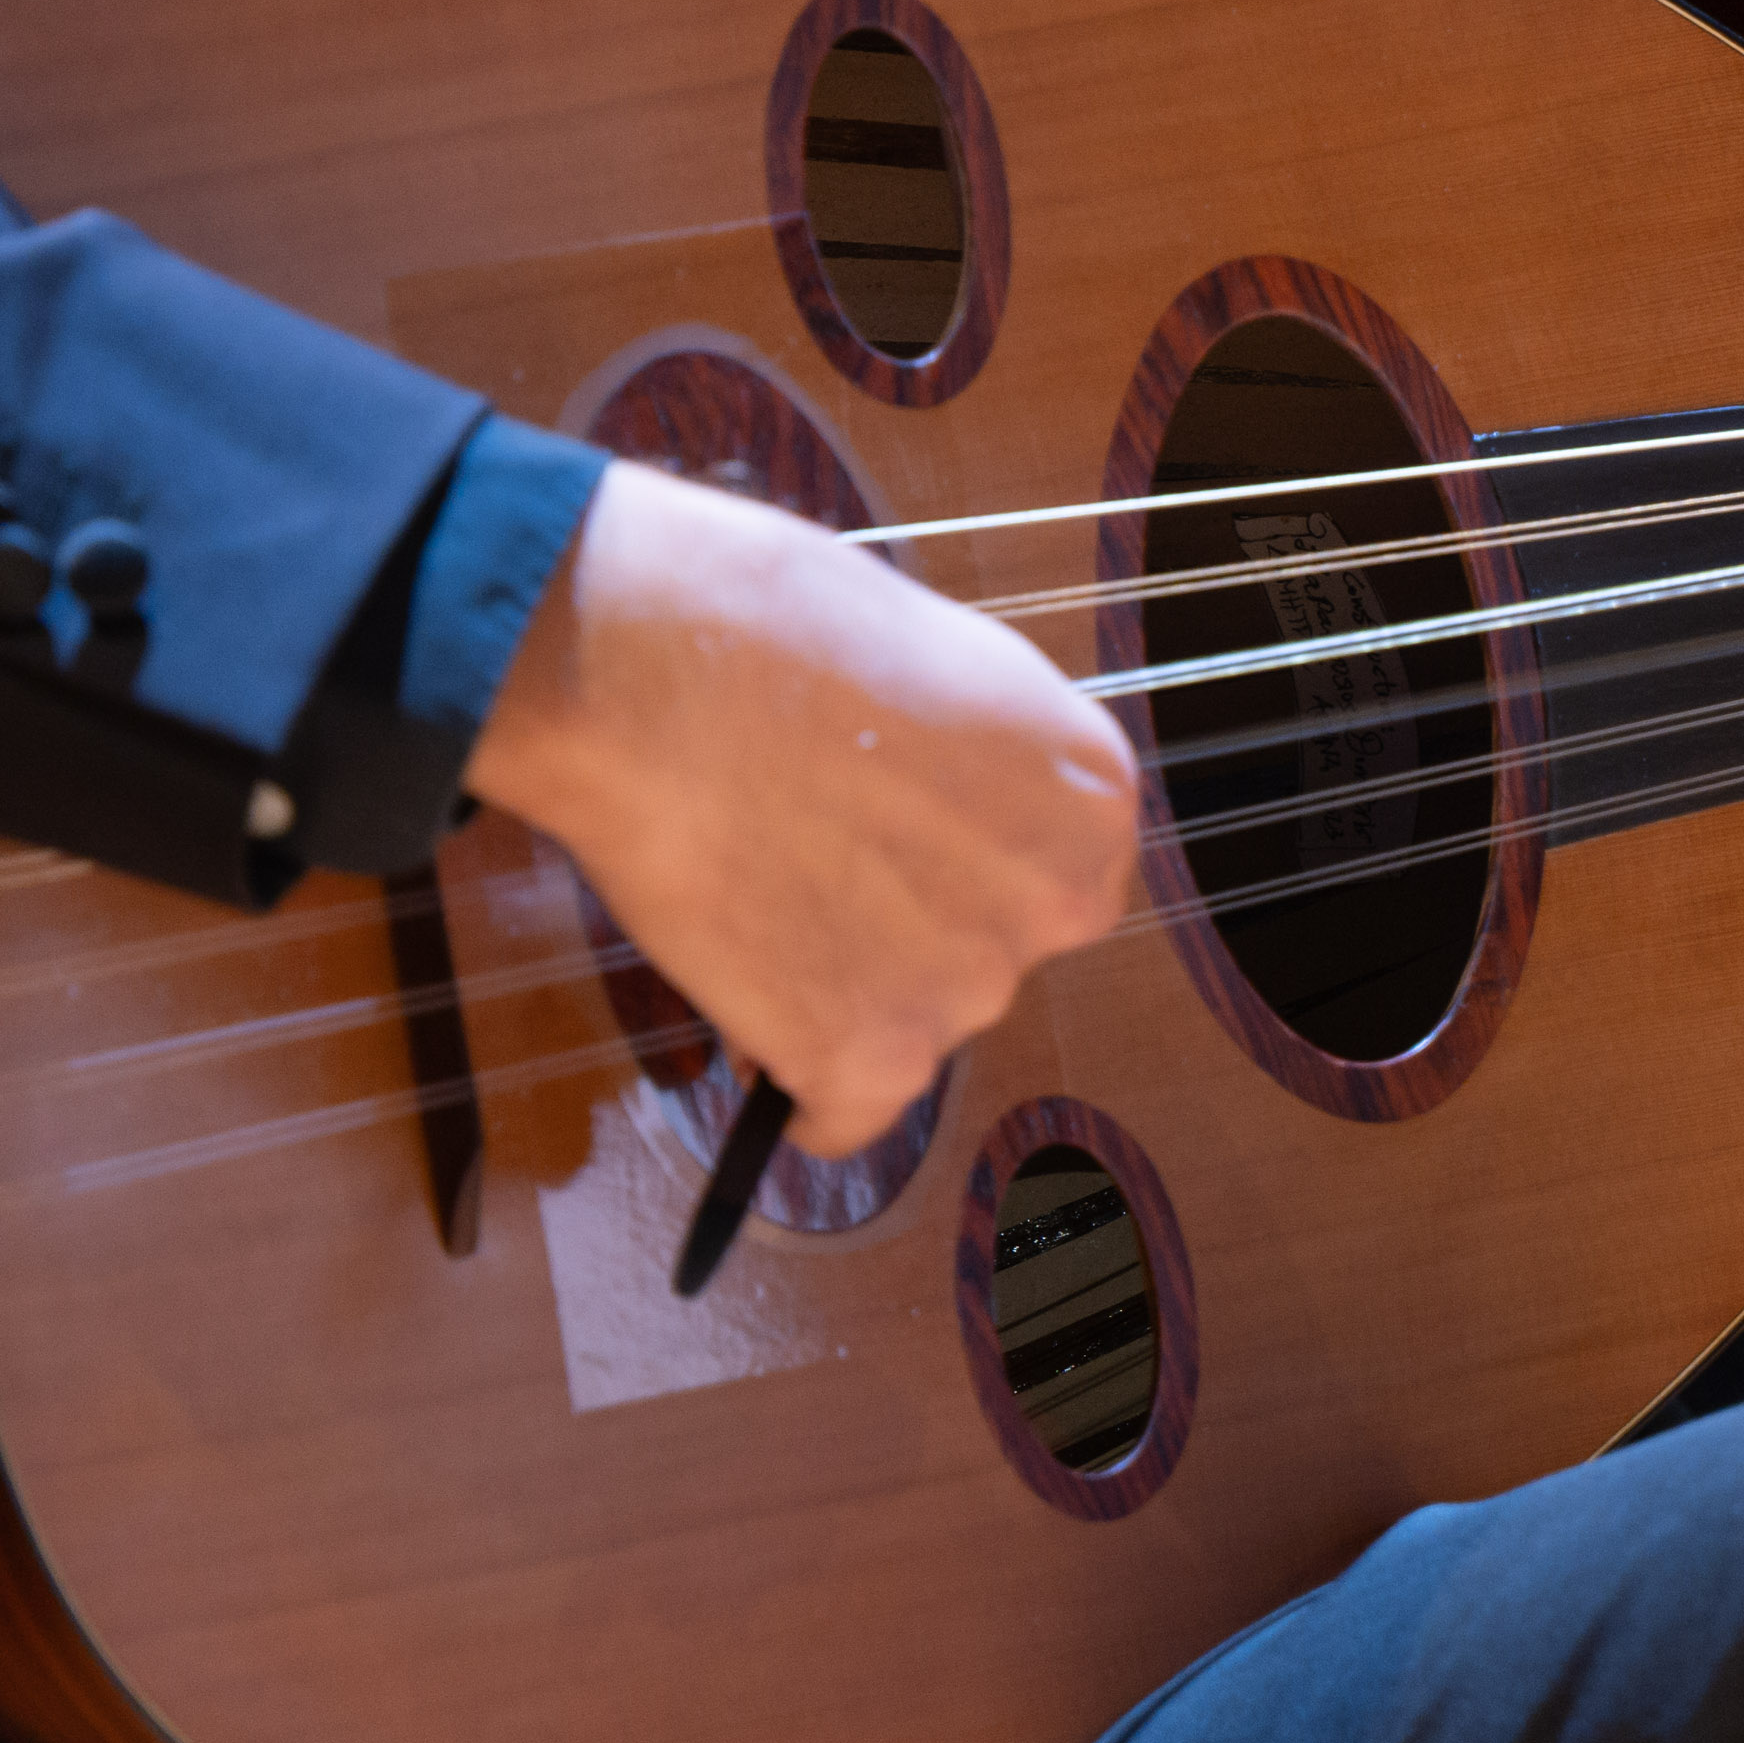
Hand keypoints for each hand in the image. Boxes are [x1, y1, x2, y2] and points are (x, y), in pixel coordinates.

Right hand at [458, 461, 1143, 1150]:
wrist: (653, 673)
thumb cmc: (772, 628)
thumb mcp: (937, 660)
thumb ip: (977, 758)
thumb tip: (947, 805)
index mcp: (1090, 794)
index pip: (1057, 879)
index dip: (968, 872)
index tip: (905, 860)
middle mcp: (1055, 900)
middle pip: (984, 955)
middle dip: (908, 935)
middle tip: (809, 874)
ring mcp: (966, 989)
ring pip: (910, 1027)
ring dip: (842, 994)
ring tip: (753, 901)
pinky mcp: (868, 1060)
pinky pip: (841, 1114)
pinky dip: (794, 1082)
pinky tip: (749, 1018)